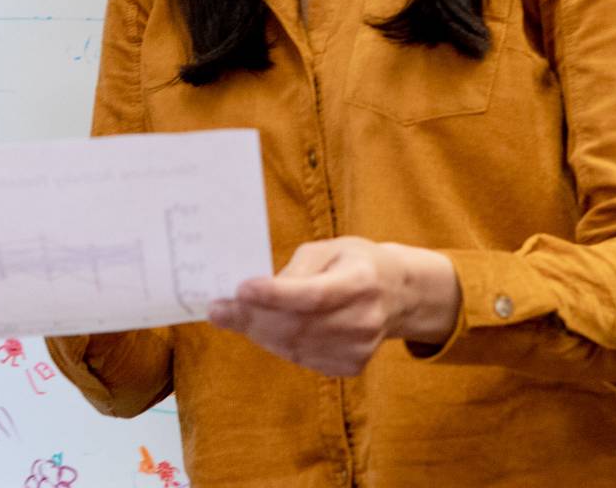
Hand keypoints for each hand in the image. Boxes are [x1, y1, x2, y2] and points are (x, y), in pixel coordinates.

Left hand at [206, 237, 461, 375]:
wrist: (397, 294)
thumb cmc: (354, 263)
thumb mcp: (329, 249)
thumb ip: (295, 270)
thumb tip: (256, 292)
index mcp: (362, 281)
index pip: (314, 295)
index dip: (275, 295)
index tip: (240, 289)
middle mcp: (365, 319)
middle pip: (298, 325)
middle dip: (252, 317)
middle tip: (218, 308)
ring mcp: (360, 348)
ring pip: (295, 346)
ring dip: (257, 332)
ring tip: (232, 317)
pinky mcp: (351, 365)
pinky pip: (302, 358)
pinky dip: (276, 344)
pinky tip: (262, 328)